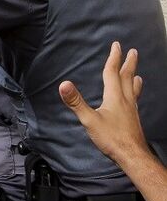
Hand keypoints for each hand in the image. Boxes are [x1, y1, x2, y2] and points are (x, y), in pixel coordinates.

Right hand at [59, 41, 145, 165]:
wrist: (132, 155)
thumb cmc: (112, 138)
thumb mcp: (89, 120)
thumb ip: (76, 102)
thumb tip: (63, 84)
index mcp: (115, 97)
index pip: (113, 73)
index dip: (114, 58)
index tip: (117, 45)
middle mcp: (126, 100)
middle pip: (127, 77)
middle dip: (128, 63)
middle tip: (132, 51)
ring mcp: (132, 110)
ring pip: (134, 89)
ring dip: (134, 78)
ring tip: (137, 73)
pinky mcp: (134, 119)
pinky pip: (135, 100)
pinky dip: (135, 93)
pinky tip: (133, 99)